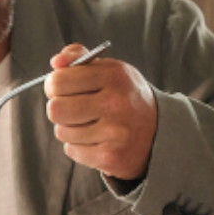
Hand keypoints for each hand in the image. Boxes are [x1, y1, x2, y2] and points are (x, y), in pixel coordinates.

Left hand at [45, 42, 158, 180]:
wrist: (159, 131)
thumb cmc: (125, 96)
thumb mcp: (110, 70)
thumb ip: (80, 58)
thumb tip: (56, 62)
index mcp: (114, 75)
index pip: (58, 81)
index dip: (54, 86)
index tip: (62, 89)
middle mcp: (116, 103)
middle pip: (55, 109)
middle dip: (59, 109)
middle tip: (71, 108)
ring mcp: (114, 132)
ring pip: (62, 132)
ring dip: (70, 129)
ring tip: (90, 124)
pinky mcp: (110, 156)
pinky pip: (72, 150)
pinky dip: (79, 147)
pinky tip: (97, 140)